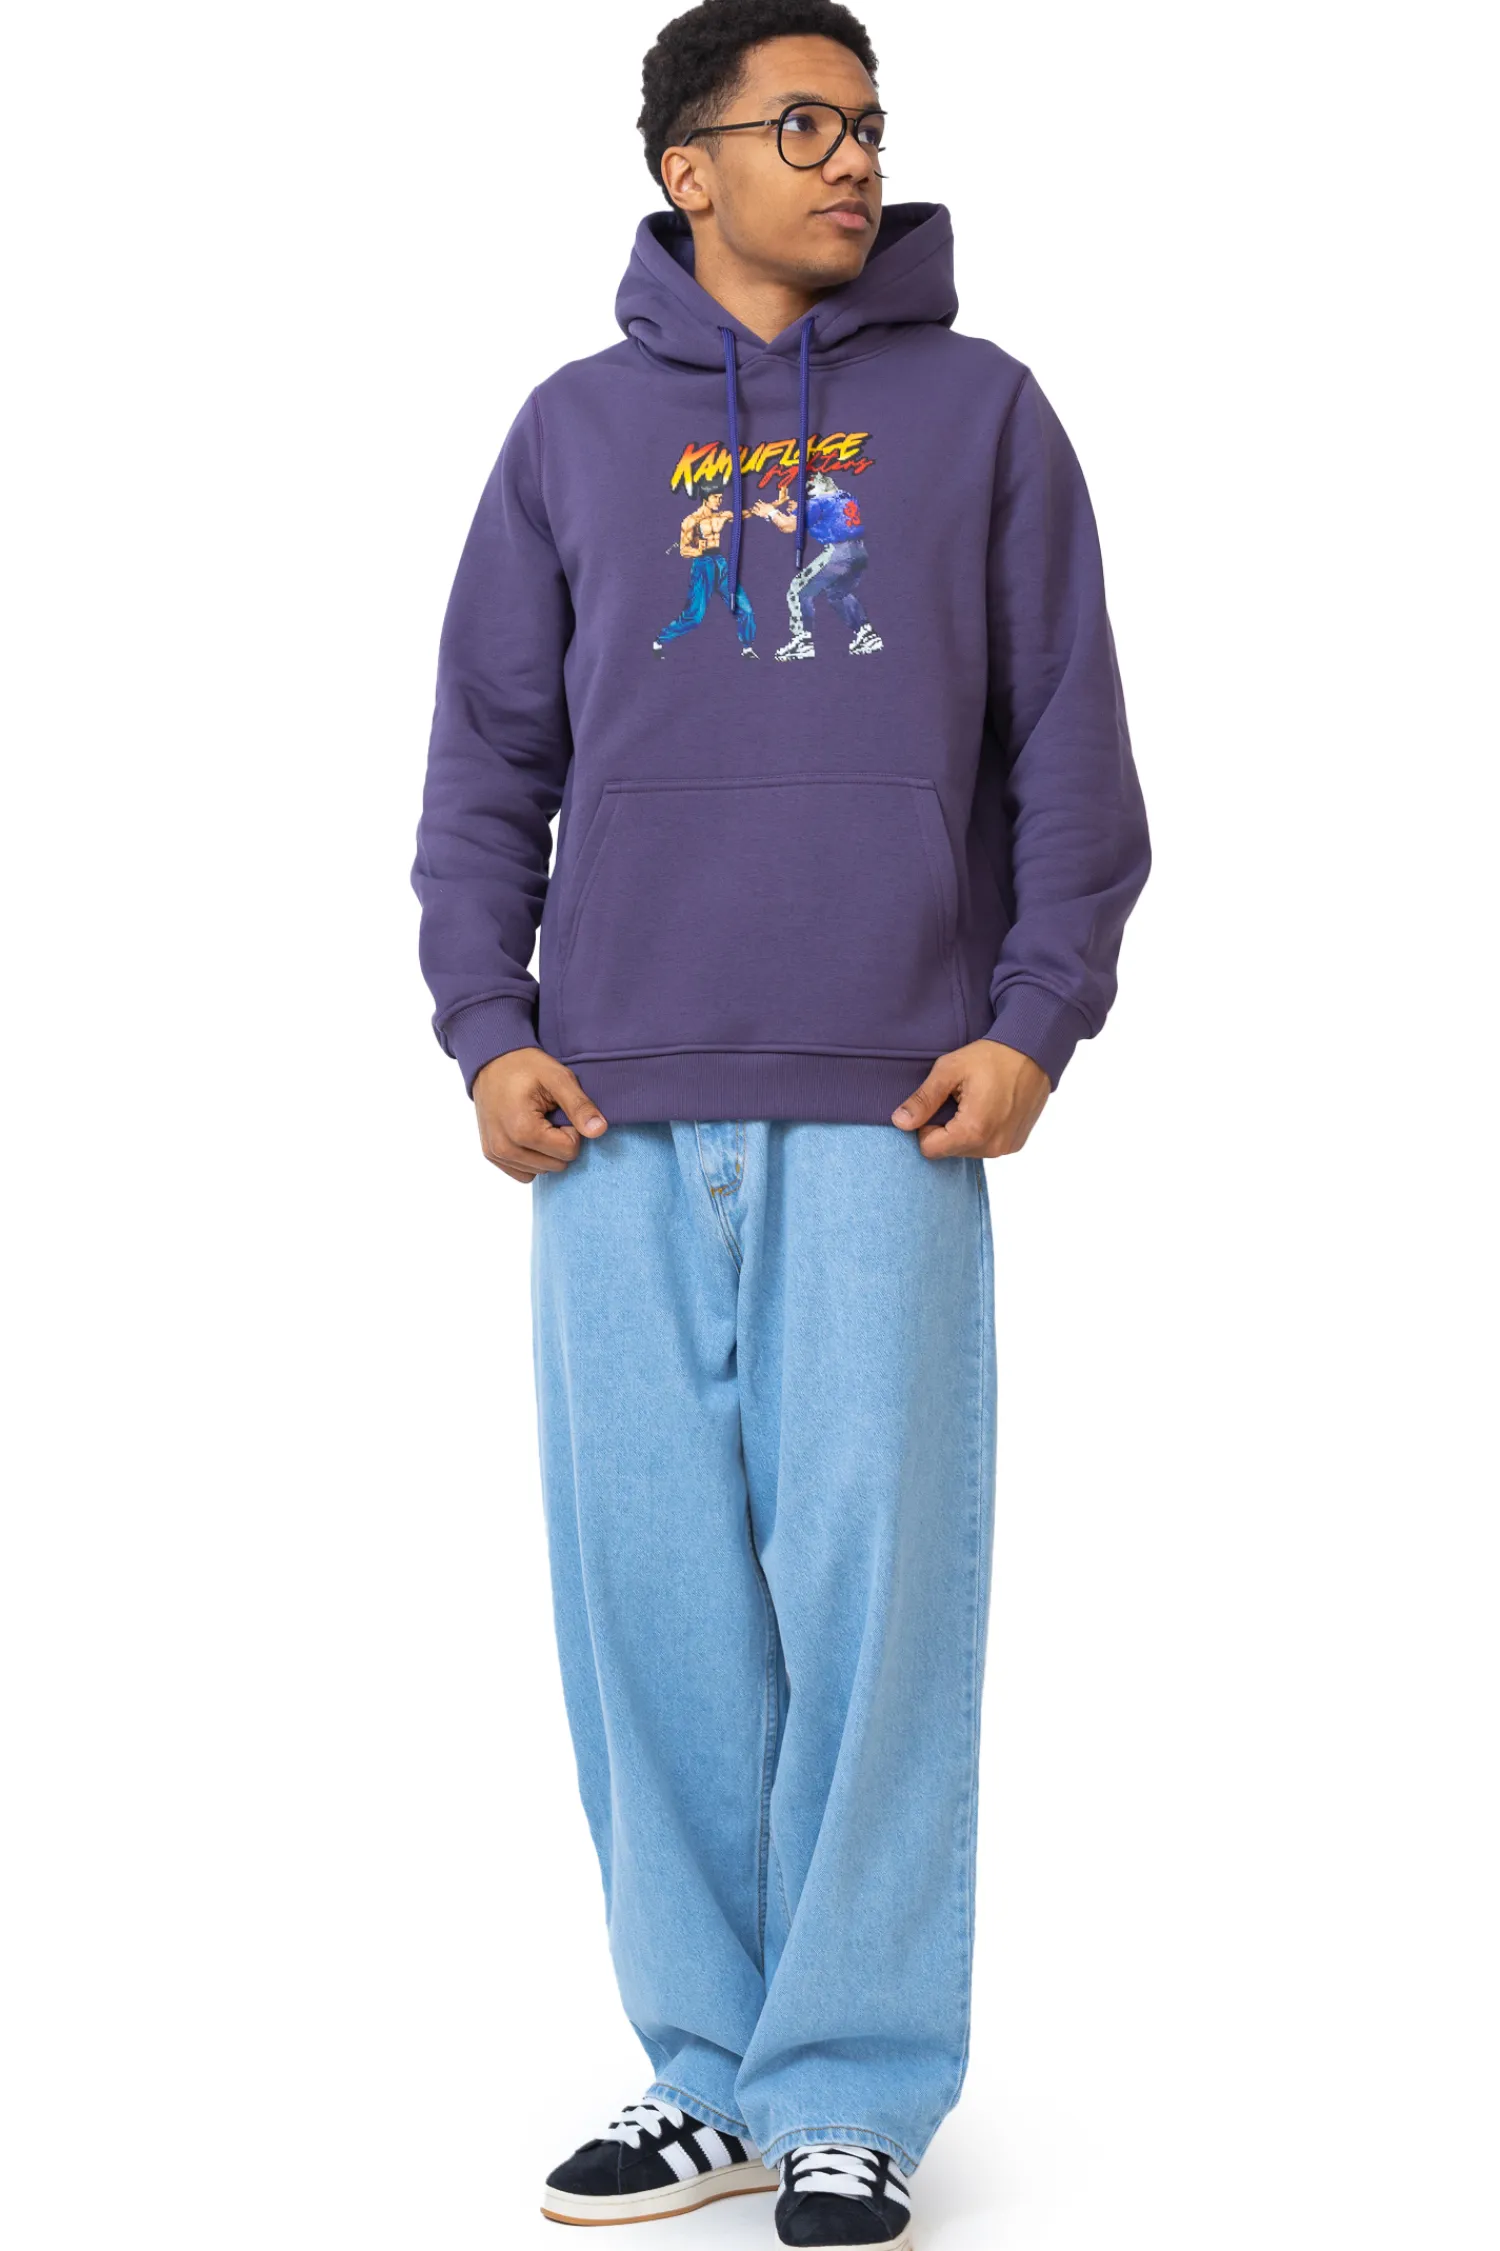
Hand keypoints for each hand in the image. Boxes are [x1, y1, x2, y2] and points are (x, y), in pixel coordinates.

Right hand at [472, 1047, 607, 1182]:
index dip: (571, 1130)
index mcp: (522, 1130)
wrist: (491, 1062)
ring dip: (546, 1152)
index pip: (568, 1151)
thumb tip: (599, 1131)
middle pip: (556, 1165)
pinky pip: (524, 1174)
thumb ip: (579, 1106)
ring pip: (542, 1171)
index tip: (559, 1111)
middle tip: (548, 1116)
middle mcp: (505, 1148)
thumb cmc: (524, 1066)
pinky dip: (532, 1159)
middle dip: (559, 1142)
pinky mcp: (491, 1155)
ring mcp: (495, 1154)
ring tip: (536, 1123)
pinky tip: (528, 1136)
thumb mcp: (558, 1078)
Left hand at [891, 1039, 1050, 1158]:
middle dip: (946, 1128)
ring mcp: (1007, 1147)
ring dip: (964, 1130)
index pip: (929, 1149)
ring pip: (966, 1150)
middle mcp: (993, 1146)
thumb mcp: (950, 1070)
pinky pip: (986, 1146)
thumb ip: (923, 1099)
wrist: (1034, 1051)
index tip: (939, 1103)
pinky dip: (982, 1131)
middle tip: (960, 1099)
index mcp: (973, 1130)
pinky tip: (991, 1108)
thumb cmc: (992, 1057)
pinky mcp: (1016, 1144)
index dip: (926, 1127)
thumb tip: (900, 1122)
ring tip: (977, 1101)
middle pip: (949, 1151)